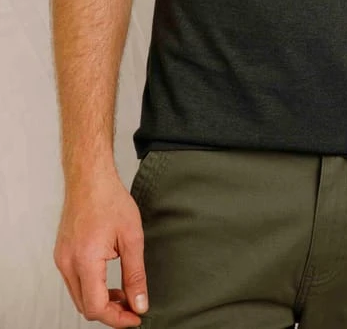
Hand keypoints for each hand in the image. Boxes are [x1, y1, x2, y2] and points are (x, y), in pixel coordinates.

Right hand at [53, 169, 149, 326]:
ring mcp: (62, 259)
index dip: (117, 318)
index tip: (135, 318)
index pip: (96, 307)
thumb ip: (135, 274)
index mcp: (85, 260)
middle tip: (133, 307)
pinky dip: (91, 288)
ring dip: (100, 301)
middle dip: (110, 312)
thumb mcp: (132, 237)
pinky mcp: (62, 254)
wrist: (89, 177)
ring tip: (124, 293)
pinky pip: (74, 282)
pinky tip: (109, 280)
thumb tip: (139, 304)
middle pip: (85, 306)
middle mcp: (68, 263)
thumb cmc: (110, 199)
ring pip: (79, 296)